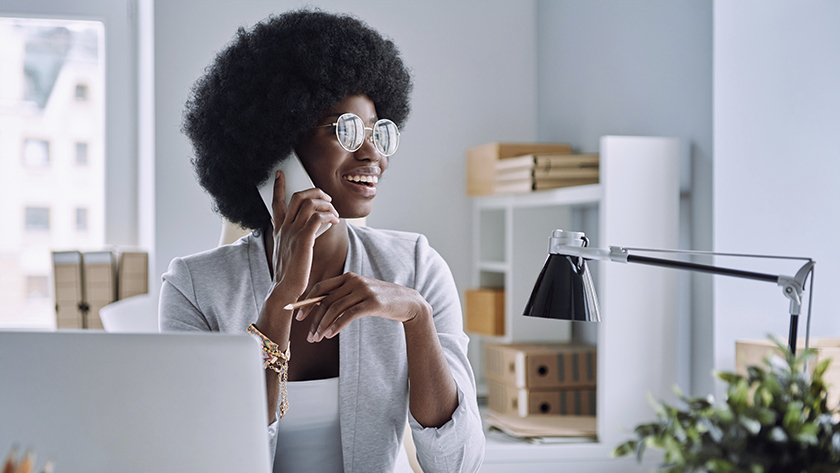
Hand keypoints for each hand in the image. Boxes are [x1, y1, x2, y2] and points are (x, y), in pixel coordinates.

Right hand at [267, 170, 339, 304]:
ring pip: (310, 204)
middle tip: (327, 198)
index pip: (276, 202)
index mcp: (279, 230)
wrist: (284, 289)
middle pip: (298, 197)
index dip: (278, 186)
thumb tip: (301, 233)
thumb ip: (289, 239)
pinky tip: (334, 221)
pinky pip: (317, 217)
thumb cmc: (288, 274)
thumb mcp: (285, 252)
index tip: (280, 174)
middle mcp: (284, 228)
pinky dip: (328, 215)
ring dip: (326, 204)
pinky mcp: (304, 239)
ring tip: (334, 212)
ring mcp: (293, 232)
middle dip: (315, 191)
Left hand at [295, 272, 430, 341]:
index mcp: (348, 277)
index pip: (320, 288)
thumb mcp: (360, 293)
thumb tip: (319, 308)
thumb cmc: (381, 300)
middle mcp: (354, 280)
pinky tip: (330, 334)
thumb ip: (342, 296)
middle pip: (326, 300)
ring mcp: (364, 290)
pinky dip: (337, 325)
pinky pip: (349, 314)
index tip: (299, 317)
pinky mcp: (372, 302)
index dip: (306, 302)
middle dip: (314, 320)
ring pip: (335, 308)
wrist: (408, 302)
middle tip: (309, 336)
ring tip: (318, 338)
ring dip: (323, 325)